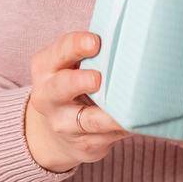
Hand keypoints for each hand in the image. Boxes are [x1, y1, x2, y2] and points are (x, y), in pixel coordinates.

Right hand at [24, 30, 130, 172]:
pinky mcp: (84, 144)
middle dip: (80, 81)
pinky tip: (136, 122)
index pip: (60, 51)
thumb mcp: (71, 63)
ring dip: (107, 116)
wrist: (58, 127)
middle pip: (61, 86)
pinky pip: (106, 138)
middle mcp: (48, 95)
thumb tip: (132, 36)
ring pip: (86, 121)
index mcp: (46, 66)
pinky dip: (122, 129)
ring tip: (124, 110)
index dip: (77, 45)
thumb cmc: (74, 81)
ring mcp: (64, 123)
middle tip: (98, 78)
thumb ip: (92, 53)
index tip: (96, 42)